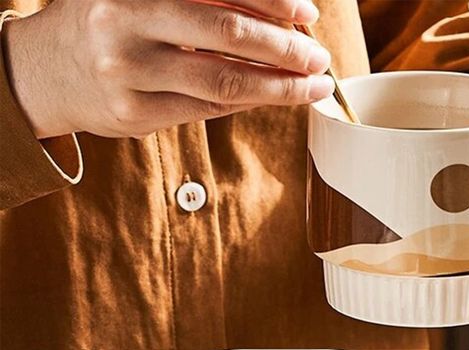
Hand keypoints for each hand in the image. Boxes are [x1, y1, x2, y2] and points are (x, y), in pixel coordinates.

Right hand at [2, 0, 333, 138]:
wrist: (44, 71)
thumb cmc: (105, 23)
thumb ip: (198, 0)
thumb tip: (274, 16)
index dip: (271, 2)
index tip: (307, 15)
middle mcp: (125, 19)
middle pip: (226, 34)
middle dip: (283, 48)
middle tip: (318, 57)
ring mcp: (128, 71)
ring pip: (222, 82)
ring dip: (277, 86)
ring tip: (310, 85)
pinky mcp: (134, 113)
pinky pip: (206, 110)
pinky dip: (246, 102)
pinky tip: (271, 97)